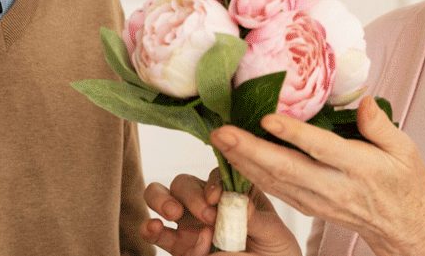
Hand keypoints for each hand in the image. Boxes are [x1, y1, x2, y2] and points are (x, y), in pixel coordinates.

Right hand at [142, 169, 300, 255]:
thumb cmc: (274, 251)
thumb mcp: (273, 234)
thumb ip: (257, 219)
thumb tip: (240, 204)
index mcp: (234, 192)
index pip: (216, 176)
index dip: (212, 183)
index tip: (215, 199)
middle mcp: (207, 202)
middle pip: (185, 182)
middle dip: (190, 194)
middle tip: (205, 215)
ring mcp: (190, 223)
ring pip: (162, 196)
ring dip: (161, 199)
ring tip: (172, 213)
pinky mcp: (178, 245)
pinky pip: (156, 232)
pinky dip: (150, 227)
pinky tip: (154, 227)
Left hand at [209, 97, 424, 255]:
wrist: (400, 225)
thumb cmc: (402, 182)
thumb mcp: (405, 150)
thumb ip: (380, 124)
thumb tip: (362, 100)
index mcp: (359, 168)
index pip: (321, 150)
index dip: (293, 135)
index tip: (266, 118)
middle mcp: (333, 187)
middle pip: (286, 169)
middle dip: (250, 151)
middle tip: (222, 132)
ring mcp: (316, 200)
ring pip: (274, 181)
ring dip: (243, 162)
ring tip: (219, 140)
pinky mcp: (306, 206)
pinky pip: (274, 190)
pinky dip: (250, 174)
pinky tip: (233, 158)